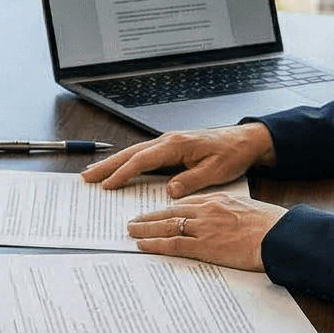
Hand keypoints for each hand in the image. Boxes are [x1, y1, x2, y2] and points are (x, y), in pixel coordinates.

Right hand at [81, 122, 274, 194]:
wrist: (245, 141)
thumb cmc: (232, 154)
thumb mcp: (216, 171)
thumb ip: (191, 181)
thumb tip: (169, 192)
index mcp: (176, 145)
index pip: (143, 160)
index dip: (123, 172)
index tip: (107, 184)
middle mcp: (168, 141)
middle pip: (131, 153)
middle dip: (107, 165)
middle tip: (87, 177)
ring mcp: (169, 143)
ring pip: (135, 153)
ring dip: (114, 163)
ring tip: (95, 173)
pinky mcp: (172, 148)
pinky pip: (144, 155)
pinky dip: (128, 162)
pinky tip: (120, 170)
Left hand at [126, 193, 288, 271]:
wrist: (278, 235)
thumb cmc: (269, 224)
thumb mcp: (245, 208)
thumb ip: (226, 209)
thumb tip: (220, 216)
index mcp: (216, 200)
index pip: (184, 203)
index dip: (166, 208)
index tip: (155, 212)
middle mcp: (206, 211)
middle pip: (169, 212)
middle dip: (149, 216)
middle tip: (133, 219)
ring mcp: (204, 228)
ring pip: (167, 226)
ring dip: (146, 228)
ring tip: (131, 230)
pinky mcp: (205, 246)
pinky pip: (173, 244)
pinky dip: (155, 243)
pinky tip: (143, 244)